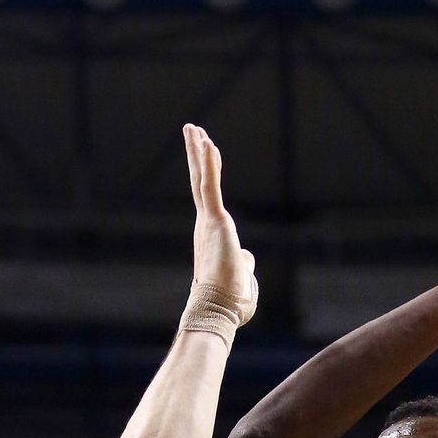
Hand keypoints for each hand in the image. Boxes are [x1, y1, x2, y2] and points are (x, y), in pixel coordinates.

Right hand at [185, 124, 257, 319]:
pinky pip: (211, 185)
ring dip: (198, 151)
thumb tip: (247, 257)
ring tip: (192, 128)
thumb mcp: (241, 278)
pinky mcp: (215, 220)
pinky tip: (206, 142)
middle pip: (199, 183)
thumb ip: (244, 264)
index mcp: (210, 238)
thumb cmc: (230, 302)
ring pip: (201, 180)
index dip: (206, 176)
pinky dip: (209, 163)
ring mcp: (207, 222)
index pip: (207, 200)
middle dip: (196, 156)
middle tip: (191, 133)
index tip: (205, 156)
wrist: (219, 309)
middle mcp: (204, 226)